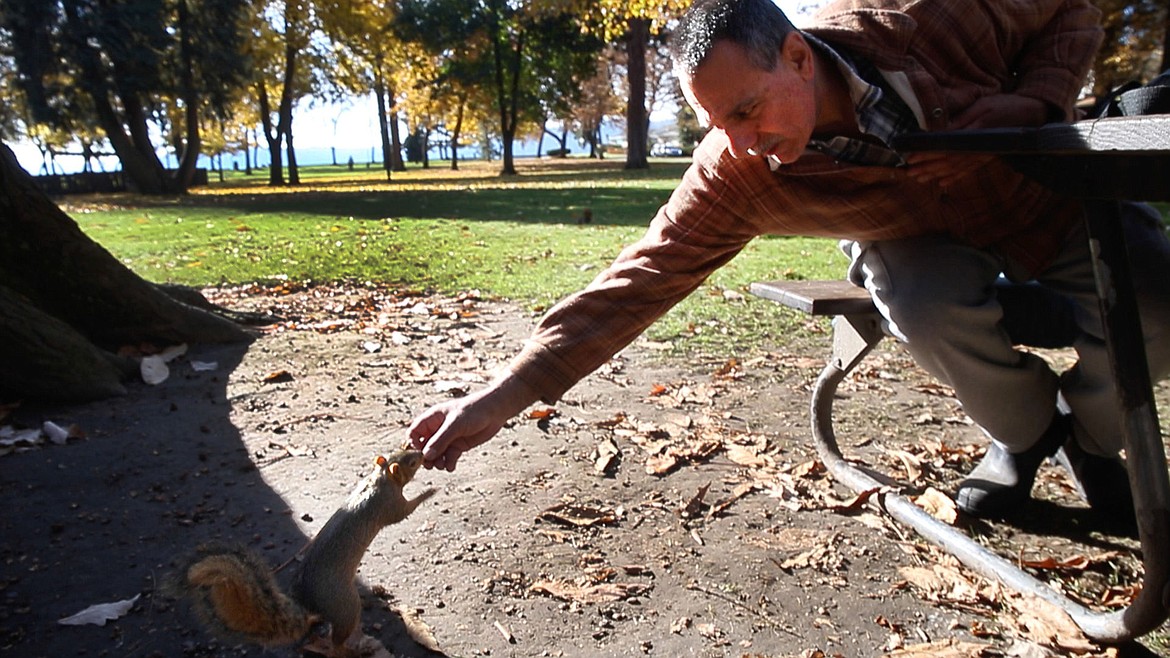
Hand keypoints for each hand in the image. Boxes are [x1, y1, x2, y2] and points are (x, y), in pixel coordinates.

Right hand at [407, 374, 538, 471]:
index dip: (413, 443)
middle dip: (426, 457)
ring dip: (437, 462)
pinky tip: (451, 466)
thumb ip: (441, 439)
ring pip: (436, 454)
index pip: (414, 432)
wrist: (495, 411)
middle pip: (424, 446)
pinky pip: (448, 457)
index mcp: (432, 418)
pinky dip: (448, 463)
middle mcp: (438, 429)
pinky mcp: (458, 445)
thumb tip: (426, 455)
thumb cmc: (473, 410)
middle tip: (430, 465)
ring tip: (442, 465)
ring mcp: (448, 438)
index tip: (419, 453)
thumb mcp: (455, 424)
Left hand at [905, 94, 1047, 187]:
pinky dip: (954, 177)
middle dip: (926, 167)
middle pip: (947, 161)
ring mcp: (982, 155)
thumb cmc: (1004, 105)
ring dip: (935, 174)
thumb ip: (960, 120)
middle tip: (908, 172)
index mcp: (975, 134)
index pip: (945, 147)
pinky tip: (942, 183)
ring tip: (918, 179)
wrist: (1030, 113)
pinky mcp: (986, 157)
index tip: (910, 157)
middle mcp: (977, 149)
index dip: (927, 153)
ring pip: (955, 169)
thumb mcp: (981, 106)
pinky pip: (968, 171)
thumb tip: (939, 131)